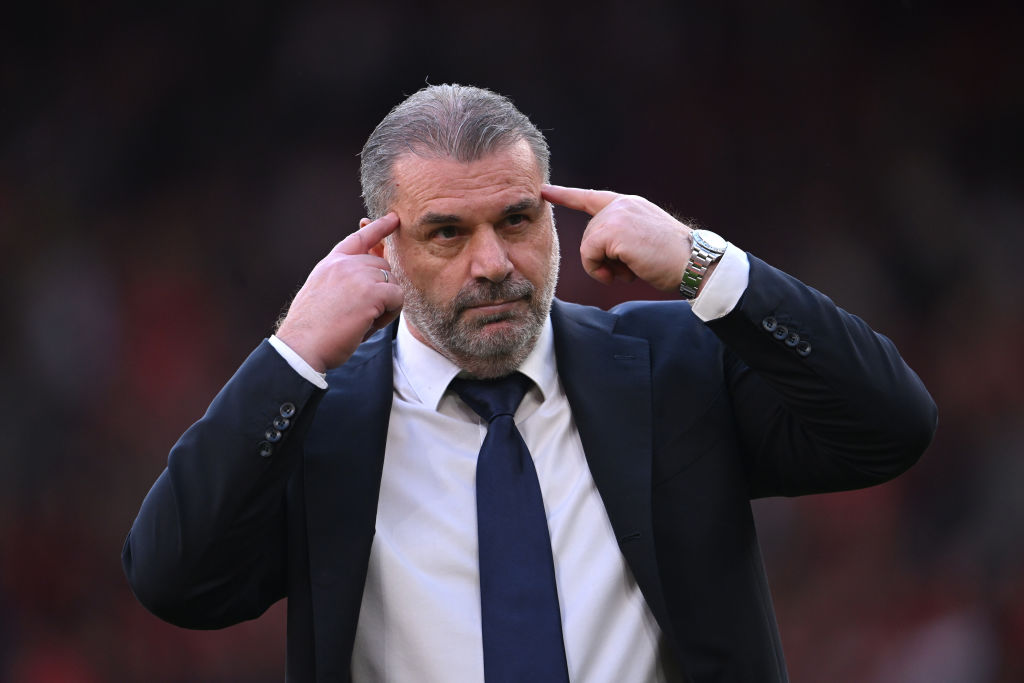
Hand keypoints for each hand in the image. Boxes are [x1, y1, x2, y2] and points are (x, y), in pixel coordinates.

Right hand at [276, 213, 402, 370]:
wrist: (302, 346)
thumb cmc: (313, 330)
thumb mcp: (326, 296)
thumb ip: (346, 281)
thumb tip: (375, 274)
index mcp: (330, 264)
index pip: (358, 239)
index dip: (377, 228)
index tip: (393, 219)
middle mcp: (344, 264)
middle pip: (383, 266)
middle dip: (380, 290)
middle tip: (361, 315)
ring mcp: (358, 275)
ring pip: (392, 282)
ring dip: (384, 305)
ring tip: (361, 321)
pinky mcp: (371, 291)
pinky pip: (398, 297)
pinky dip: (389, 314)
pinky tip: (369, 324)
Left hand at [542, 184, 691, 291]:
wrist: (694, 263)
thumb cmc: (673, 259)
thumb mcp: (643, 239)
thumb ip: (620, 236)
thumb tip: (598, 252)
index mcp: (629, 204)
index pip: (589, 197)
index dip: (564, 195)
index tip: (544, 190)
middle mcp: (621, 205)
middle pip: (589, 236)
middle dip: (602, 259)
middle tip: (628, 269)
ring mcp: (616, 215)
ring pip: (588, 247)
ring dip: (603, 266)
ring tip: (630, 270)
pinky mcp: (613, 231)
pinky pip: (589, 255)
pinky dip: (599, 270)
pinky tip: (622, 273)